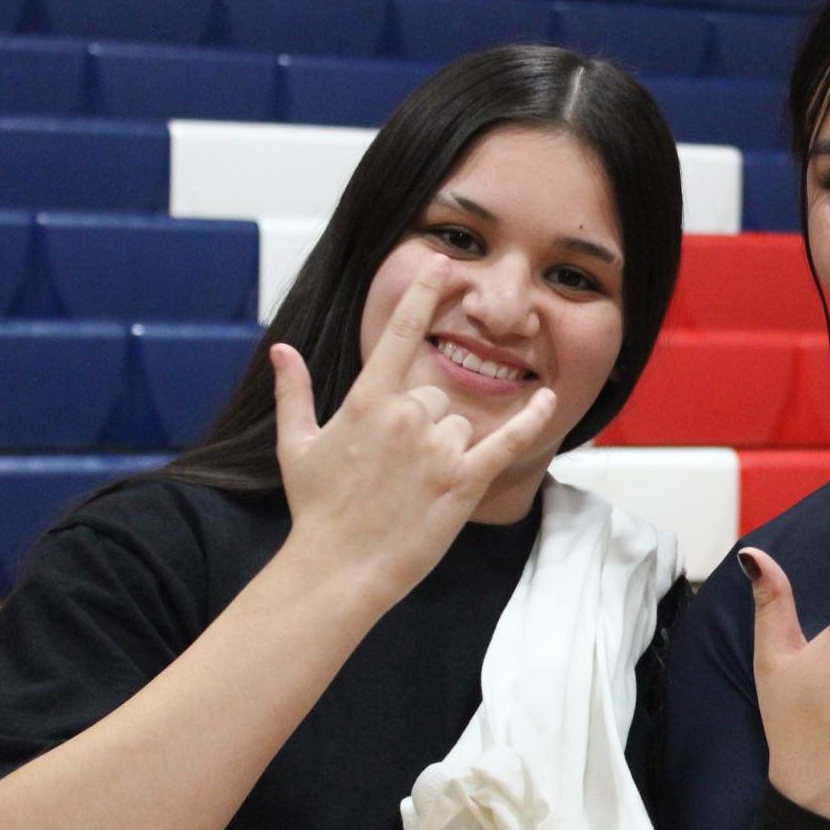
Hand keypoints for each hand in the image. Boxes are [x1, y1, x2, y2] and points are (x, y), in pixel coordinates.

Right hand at [270, 254, 556, 608]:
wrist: (338, 567)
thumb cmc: (317, 509)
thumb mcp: (296, 446)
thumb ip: (295, 392)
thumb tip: (282, 349)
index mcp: (367, 401)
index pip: (402, 332)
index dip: (424, 292)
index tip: (444, 262)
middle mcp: (406, 416)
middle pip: (434, 395)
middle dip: (421, 423)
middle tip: (395, 467)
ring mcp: (437, 448)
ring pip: (460, 424)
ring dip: (446, 447)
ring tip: (414, 486)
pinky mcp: (464, 481)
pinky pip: (506, 441)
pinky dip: (530, 421)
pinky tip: (547, 400)